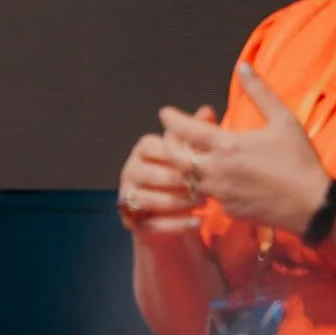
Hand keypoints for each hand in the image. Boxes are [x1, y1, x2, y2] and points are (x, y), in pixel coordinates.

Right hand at [117, 106, 216, 237]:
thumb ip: (196, 134)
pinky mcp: (132, 221)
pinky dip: (176, 224)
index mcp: (143, 149)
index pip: (154, 147)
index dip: (177, 157)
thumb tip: (207, 110)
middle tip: (206, 187)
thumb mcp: (191, 153)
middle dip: (179, 182)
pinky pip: (152, 223)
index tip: (201, 165)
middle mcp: (130, 170)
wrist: (174, 215)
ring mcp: (128, 196)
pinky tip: (197, 223)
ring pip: (148, 200)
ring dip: (177, 203)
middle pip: (150, 174)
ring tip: (203, 204)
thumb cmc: (185, 177)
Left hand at [159, 64, 331, 233]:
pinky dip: (204, 183)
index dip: (171, 119)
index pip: (185, 129)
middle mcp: (216, 170)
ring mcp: (219, 193)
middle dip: (168, 144)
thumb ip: (260, 92)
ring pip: (186, 178)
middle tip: (173, 136)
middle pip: (174, 157)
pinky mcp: (226, 210)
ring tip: (192, 154)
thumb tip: (243, 66)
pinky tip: (215, 176)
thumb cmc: (299, 160)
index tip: (164, 112)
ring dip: (184, 165)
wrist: (312, 205)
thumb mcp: (284, 120)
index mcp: (227, 146)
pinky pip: (206, 195)